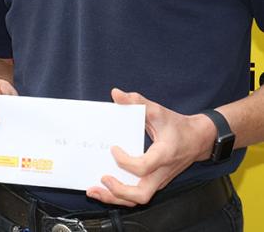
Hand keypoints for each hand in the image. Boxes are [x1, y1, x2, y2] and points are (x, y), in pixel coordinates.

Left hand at [85, 88, 215, 205]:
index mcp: (164, 155)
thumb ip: (136, 101)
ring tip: (95, 191)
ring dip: (116, 198)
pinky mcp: (155, 181)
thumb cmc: (178, 126)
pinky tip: (105, 188)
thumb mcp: (158, 110)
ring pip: (139, 198)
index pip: (143, 167)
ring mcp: (159, 180)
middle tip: (101, 179)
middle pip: (141, 194)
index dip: (125, 161)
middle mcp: (162, 172)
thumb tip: (116, 94)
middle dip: (118, 191)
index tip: (114, 148)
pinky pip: (138, 193)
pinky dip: (121, 194)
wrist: (198, 139)